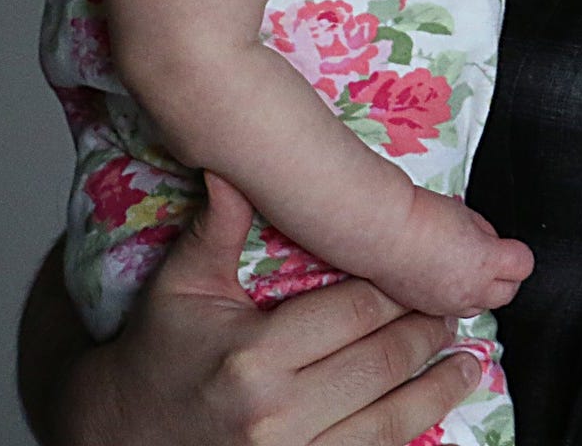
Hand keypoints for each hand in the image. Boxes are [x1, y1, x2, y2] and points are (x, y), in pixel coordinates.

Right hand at [60, 173, 479, 445]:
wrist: (112, 442)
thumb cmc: (152, 358)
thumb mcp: (178, 287)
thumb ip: (216, 227)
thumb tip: (231, 163)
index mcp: (254, 358)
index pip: (354, 311)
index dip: (399, 289)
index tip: (426, 272)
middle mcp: (276, 416)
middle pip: (381, 361)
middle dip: (427, 331)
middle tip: (456, 306)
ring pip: (387, 420)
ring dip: (436, 389)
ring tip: (469, 361)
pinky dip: (408, 436)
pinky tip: (433, 412)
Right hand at [383, 187, 534, 317]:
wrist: (380, 230)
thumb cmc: (419, 214)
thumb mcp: (466, 214)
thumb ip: (484, 234)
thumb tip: (488, 244)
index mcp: (485, 262)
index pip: (523, 265)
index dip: (514, 253)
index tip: (506, 245)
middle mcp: (469, 291)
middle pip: (507, 292)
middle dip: (503, 275)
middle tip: (489, 256)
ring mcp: (446, 306)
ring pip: (479, 306)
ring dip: (477, 290)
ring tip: (460, 266)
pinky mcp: (425, 311)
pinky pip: (451, 310)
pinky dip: (451, 296)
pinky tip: (438, 276)